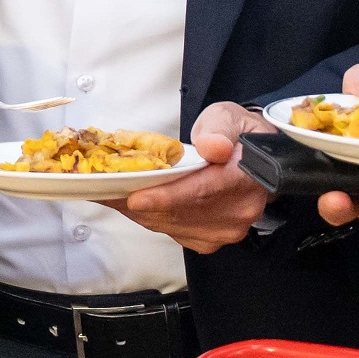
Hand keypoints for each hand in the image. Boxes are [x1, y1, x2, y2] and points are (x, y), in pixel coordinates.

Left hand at [120, 100, 273, 254]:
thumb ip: (218, 129)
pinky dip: (148, 216)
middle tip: (102, 188)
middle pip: (180, 212)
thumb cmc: (236, 136)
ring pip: (170, 224)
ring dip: (137, 211)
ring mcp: (226, 230)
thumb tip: (213, 147)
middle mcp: (239, 210)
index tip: (136, 198)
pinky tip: (130, 203)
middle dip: (138, 201)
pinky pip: (171, 231)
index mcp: (247, 176)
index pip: (204, 191)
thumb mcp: (228, 117)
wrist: (256, 162)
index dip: (168, 197)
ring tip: (109, 194)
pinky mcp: (210, 240)